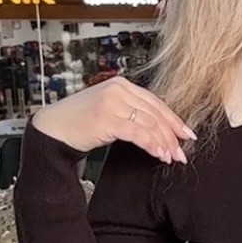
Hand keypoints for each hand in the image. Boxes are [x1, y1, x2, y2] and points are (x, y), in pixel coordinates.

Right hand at [32, 75, 194, 164]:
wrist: (54, 128)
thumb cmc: (80, 122)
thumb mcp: (109, 110)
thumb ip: (130, 111)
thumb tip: (158, 128)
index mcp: (122, 84)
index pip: (155, 102)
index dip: (173, 120)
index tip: (187, 135)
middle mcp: (118, 89)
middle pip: (155, 113)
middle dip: (172, 135)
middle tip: (182, 152)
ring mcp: (112, 102)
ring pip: (149, 124)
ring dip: (163, 143)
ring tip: (171, 158)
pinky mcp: (107, 118)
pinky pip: (138, 133)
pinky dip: (151, 145)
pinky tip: (158, 155)